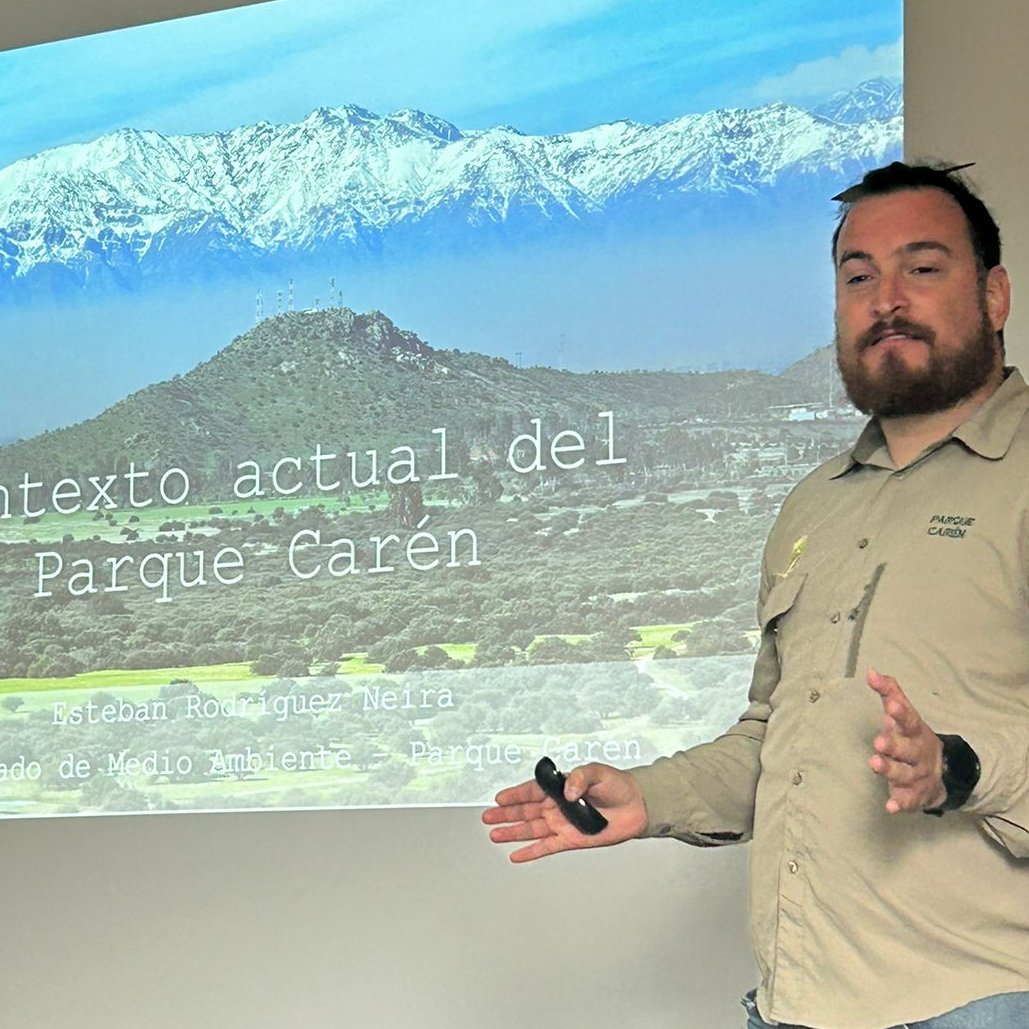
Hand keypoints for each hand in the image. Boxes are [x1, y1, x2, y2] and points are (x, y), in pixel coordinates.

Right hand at [482, 762, 647, 861]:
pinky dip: (531, 852)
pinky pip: (547, 847)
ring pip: (532, 829)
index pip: (532, 790)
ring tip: (495, 835)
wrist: (637, 806)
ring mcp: (563, 823)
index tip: (499, 798)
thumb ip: (580, 778)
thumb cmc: (618, 785)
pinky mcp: (571, 839)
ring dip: (513, 832)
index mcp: (561, 786)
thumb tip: (566, 791)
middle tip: (487, 817)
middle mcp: (558, 806)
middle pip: (526, 810)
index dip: (515, 794)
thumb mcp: (598, 772)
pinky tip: (517, 854)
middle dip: (506, 814)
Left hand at [866, 669, 945, 812]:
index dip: (900, 713)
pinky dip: (901, 804)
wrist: (943, 771)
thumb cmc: (912, 736)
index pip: (909, 720)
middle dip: (894, 746)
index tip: (891, 705)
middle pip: (907, 749)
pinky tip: (890, 806)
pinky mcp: (916, 795)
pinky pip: (909, 801)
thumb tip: (871, 671)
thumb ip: (889, 692)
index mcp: (915, 731)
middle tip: (879, 742)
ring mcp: (919, 775)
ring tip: (874, 764)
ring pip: (905, 774)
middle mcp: (918, 753)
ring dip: (890, 770)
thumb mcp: (904, 714)